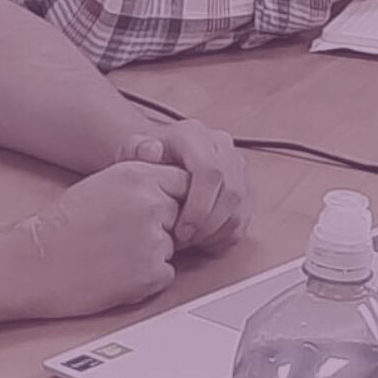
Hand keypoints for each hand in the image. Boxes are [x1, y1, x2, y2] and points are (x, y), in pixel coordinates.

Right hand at [17, 161, 187, 317]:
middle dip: (162, 227)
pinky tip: (117, 272)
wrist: (35, 263)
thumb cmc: (63, 225)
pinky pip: (166, 275)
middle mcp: (150, 204)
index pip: (184, 181)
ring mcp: (152, 240)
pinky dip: (147, 278)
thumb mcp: (104, 183)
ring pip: (172, 247)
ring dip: (151, 253)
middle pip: (181, 215)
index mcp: (138, 175)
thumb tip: (177, 189)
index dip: (172, 198)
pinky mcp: (150, 274)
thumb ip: (142, 181)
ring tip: (114, 254)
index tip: (156, 210)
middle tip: (124, 235)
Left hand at [117, 120, 250, 250]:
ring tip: (192, 241)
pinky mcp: (244, 185)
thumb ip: (137, 149)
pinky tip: (204, 241)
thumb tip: (152, 150)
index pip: (210, 171)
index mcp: (196, 135)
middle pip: (231, 190)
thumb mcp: (134, 150)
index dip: (199, 206)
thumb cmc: (145, 156)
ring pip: (240, 205)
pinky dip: (226, 234)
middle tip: (186, 241)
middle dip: (209, 223)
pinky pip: (244, 215)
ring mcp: (236, 165)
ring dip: (219, 231)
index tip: (181, 231)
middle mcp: (222, 146)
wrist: (158, 154)